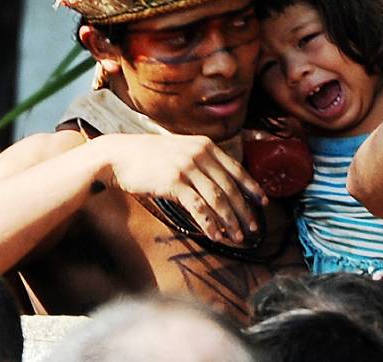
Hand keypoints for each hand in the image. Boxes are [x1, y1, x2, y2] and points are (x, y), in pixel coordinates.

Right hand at [91, 133, 267, 242]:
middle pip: (230, 187)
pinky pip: (198, 206)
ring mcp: (187, 168)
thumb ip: (202, 161)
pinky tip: (215, 234)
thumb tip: (221, 183)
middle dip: (244, 210)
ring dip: (229, 220)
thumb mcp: (181, 150)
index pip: (237, 169)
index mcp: (206, 145)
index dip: (252, 187)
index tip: (263, 202)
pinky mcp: (174, 182)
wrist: (118, 156)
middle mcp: (200, 154)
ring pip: (217, 198)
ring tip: (237, 236)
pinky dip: (209, 222)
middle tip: (252, 227)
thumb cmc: (150, 157)